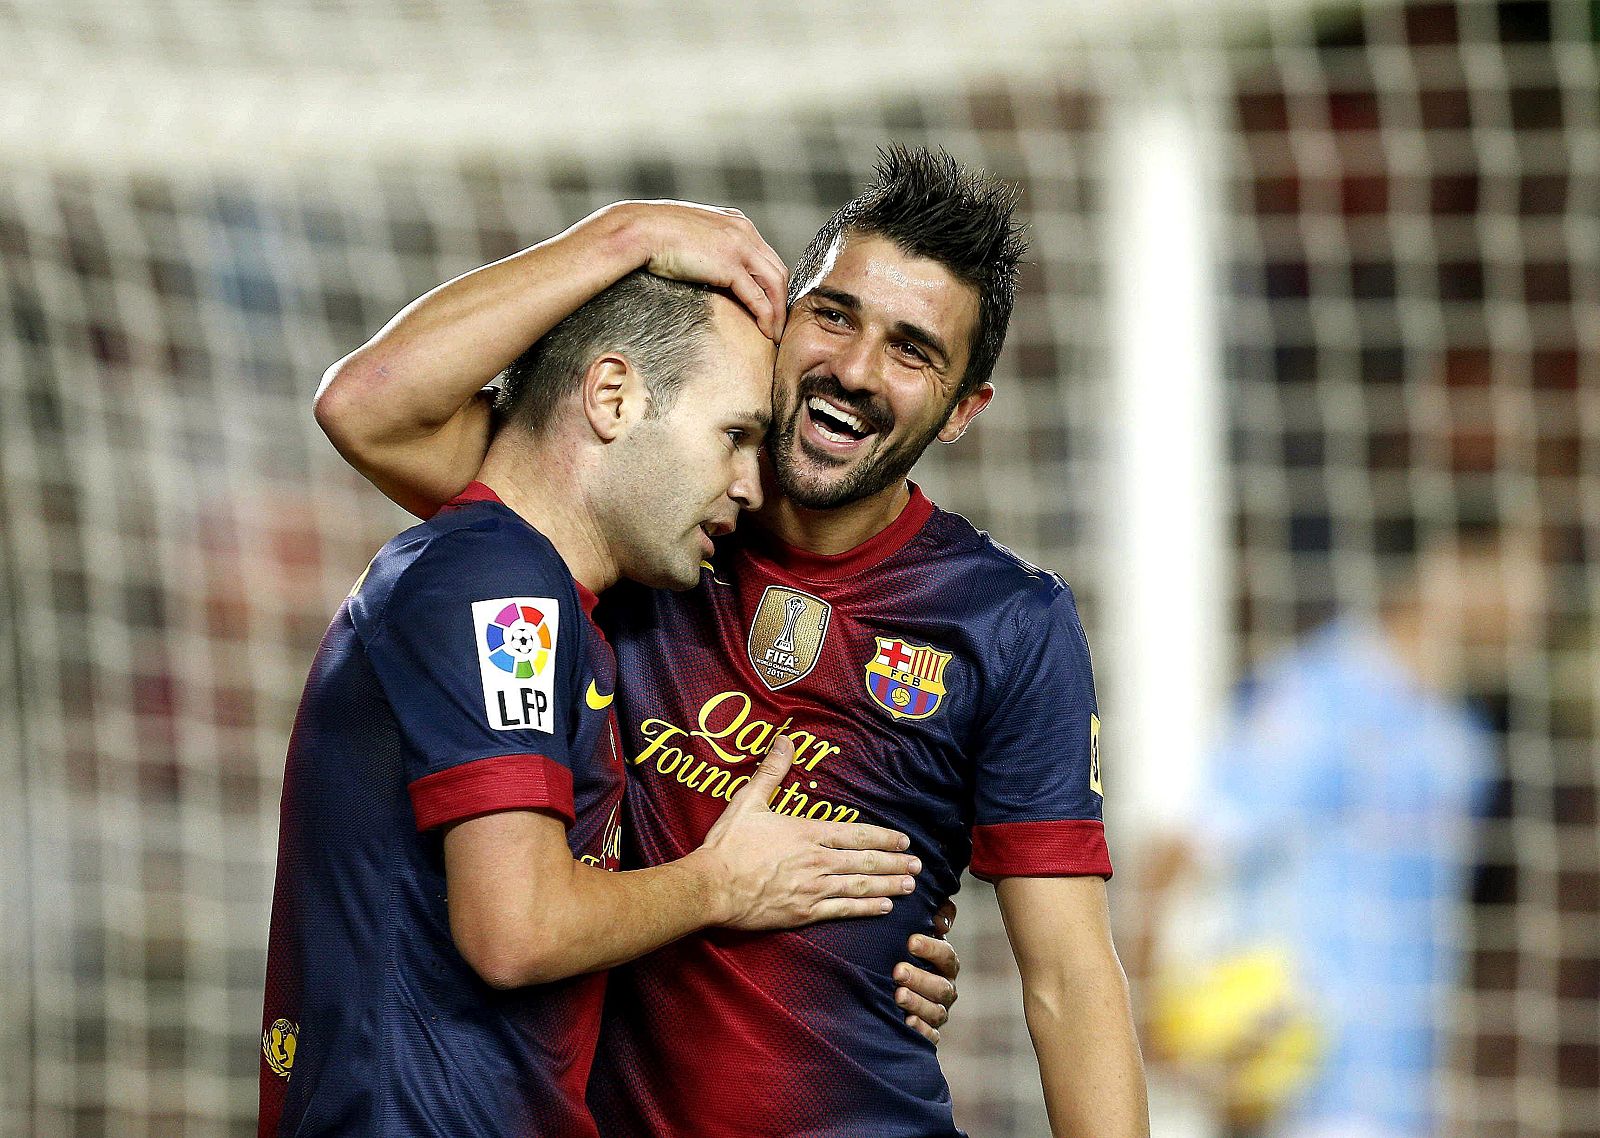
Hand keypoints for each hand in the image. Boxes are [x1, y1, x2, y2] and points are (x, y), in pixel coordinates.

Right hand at [608, 200, 789, 340]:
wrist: (637, 230)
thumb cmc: (652, 235)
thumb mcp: (690, 236)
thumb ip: (707, 248)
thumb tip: (705, 269)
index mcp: (735, 222)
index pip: (765, 256)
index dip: (771, 284)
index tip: (770, 305)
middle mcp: (743, 231)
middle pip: (777, 270)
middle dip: (781, 300)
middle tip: (780, 324)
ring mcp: (739, 246)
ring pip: (774, 284)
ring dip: (778, 313)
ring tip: (776, 334)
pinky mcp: (730, 265)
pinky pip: (758, 297)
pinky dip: (767, 317)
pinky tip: (767, 332)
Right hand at [698, 736, 919, 928]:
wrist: (712, 886)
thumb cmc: (729, 844)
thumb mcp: (748, 801)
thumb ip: (771, 771)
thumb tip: (785, 740)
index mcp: (807, 833)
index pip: (855, 834)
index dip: (883, 837)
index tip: (903, 840)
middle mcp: (817, 861)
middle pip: (865, 861)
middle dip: (895, 862)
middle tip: (918, 864)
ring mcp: (813, 889)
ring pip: (861, 886)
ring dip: (889, 885)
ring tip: (910, 885)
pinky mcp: (804, 913)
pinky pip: (843, 910)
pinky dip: (867, 909)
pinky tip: (885, 908)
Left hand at [894, 900, 959, 1042]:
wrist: (889, 986)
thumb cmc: (903, 952)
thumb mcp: (915, 931)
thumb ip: (932, 917)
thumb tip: (940, 920)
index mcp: (945, 964)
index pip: (946, 956)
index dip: (931, 948)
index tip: (910, 941)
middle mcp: (945, 988)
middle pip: (941, 986)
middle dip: (920, 978)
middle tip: (898, 971)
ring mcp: (938, 1012)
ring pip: (936, 1011)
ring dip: (918, 1003)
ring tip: (898, 995)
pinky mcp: (929, 1033)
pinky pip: (930, 1035)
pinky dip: (921, 1030)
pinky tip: (907, 1022)